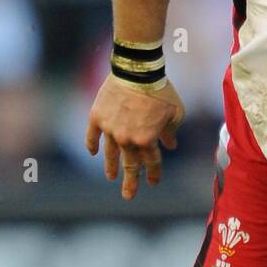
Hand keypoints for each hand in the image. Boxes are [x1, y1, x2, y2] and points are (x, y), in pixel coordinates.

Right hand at [85, 74, 184, 200]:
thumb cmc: (161, 90)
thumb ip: (171, 132)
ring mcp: (110, 130)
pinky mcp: (97, 117)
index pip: (151, 162)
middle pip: (129, 164)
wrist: (137, 71)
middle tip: (128, 195)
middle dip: (130, 181)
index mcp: (147, 140)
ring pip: (110, 154)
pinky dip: (91, 145)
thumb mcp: (175, 113)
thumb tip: (170, 146)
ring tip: (111, 176)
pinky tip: (92, 153)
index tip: (153, 183)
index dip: (153, 173)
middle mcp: (127, 139)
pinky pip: (92, 136)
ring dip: (111, 167)